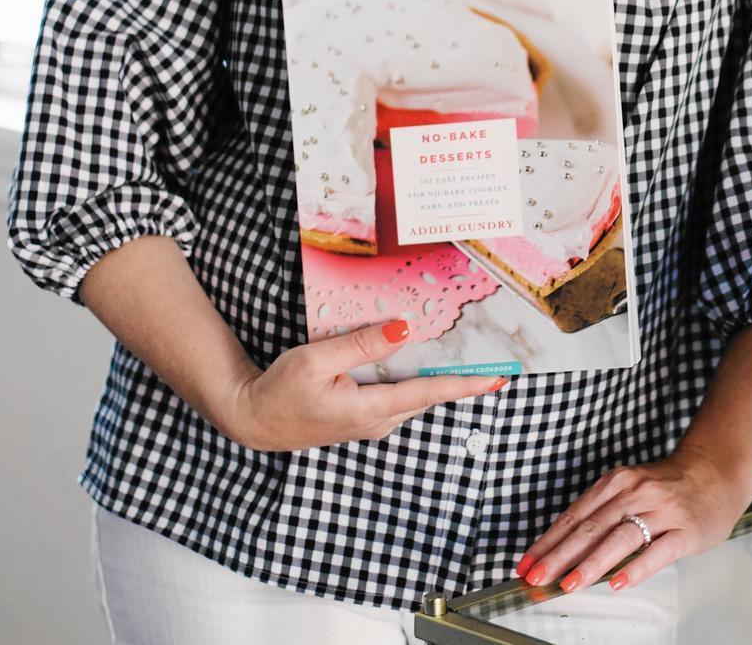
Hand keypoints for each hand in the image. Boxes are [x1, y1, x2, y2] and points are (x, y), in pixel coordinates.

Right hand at [222, 319, 505, 452]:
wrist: (253, 419)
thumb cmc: (279, 390)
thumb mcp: (316, 360)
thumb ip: (361, 345)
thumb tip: (402, 329)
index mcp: (370, 409)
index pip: (429, 393)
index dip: (466, 385)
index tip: (498, 381)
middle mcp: (377, 421)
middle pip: (428, 395)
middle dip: (461, 380)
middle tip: (494, 364)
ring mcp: (370, 423)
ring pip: (414, 397)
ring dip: (437, 380)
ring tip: (466, 360)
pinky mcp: (362, 419)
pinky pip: (398, 398)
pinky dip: (414, 383)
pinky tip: (417, 363)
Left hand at [515, 448, 751, 592]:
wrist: (716, 471)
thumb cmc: (667, 486)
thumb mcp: (629, 488)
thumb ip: (602, 513)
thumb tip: (563, 547)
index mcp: (616, 483)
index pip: (574, 516)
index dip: (548, 542)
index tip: (526, 564)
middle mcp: (635, 493)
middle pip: (591, 527)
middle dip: (559, 555)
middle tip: (538, 577)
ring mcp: (661, 511)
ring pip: (620, 538)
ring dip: (591, 563)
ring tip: (570, 584)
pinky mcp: (685, 531)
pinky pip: (658, 552)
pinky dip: (636, 568)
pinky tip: (618, 583)